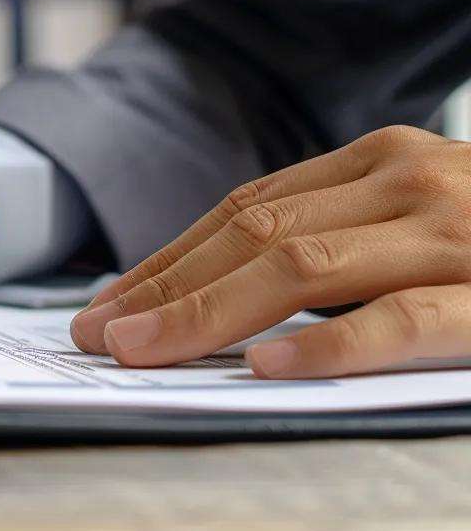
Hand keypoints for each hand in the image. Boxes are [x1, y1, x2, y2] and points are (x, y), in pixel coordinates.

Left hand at [70, 126, 470, 377]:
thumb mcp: (412, 212)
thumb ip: (337, 230)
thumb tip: (229, 285)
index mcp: (376, 161)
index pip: (243, 210)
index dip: (169, 256)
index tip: (111, 299)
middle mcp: (404, 180)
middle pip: (254, 235)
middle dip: (166, 286)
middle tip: (96, 332)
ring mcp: (455, 232)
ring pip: (305, 268)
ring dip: (210, 311)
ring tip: (142, 349)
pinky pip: (407, 319)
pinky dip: (334, 344)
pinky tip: (270, 369)